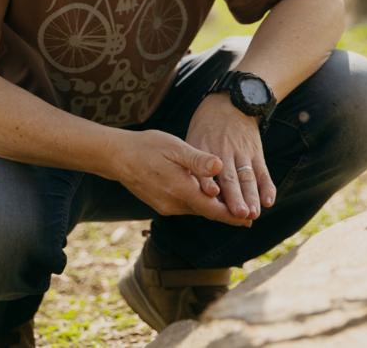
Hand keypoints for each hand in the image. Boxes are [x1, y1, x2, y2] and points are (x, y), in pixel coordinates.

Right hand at [111, 129, 252, 226]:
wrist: (117, 157)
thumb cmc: (147, 147)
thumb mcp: (175, 148)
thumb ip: (198, 160)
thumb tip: (220, 166)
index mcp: (181, 190)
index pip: (213, 209)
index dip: (233, 215)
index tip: (250, 219)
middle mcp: (174, 204)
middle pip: (206, 212)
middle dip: (226, 214)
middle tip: (247, 217)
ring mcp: (166, 206)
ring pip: (196, 210)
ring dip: (212, 209)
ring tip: (231, 207)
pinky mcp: (160, 204)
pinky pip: (184, 207)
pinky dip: (198, 204)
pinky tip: (205, 197)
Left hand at [187, 92, 276, 220]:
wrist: (229, 102)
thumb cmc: (206, 127)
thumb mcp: (192, 139)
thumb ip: (190, 164)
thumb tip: (184, 189)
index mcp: (204, 149)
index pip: (204, 168)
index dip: (207, 182)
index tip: (211, 195)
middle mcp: (224, 151)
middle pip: (230, 177)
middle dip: (235, 197)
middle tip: (238, 214)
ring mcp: (242, 152)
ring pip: (248, 176)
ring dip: (251, 196)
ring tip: (253, 214)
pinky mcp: (256, 152)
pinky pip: (263, 171)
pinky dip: (267, 187)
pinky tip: (268, 201)